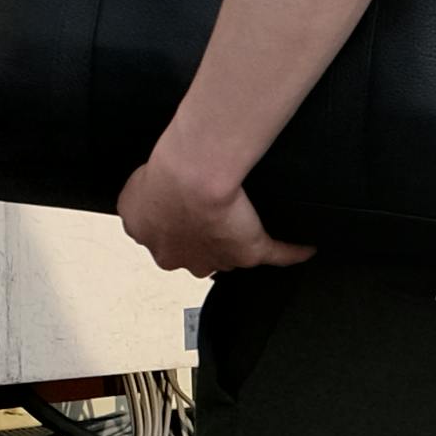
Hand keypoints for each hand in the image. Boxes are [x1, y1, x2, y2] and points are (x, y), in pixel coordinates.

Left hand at [116, 141, 304, 276]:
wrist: (189, 176)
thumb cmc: (161, 177)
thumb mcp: (130, 192)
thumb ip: (137, 207)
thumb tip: (145, 207)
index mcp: (157, 245)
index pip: (171, 245)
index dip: (180, 228)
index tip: (188, 211)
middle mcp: (187, 259)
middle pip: (201, 255)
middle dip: (207, 239)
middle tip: (215, 211)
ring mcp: (220, 258)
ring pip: (232, 254)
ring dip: (241, 238)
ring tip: (248, 216)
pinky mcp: (250, 252)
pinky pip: (277, 255)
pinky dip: (292, 252)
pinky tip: (304, 247)